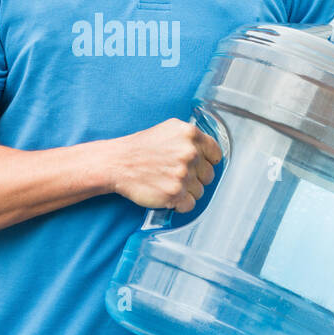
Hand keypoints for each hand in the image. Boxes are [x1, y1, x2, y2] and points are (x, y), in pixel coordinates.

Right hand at [108, 118, 222, 212]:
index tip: (200, 166)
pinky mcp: (175, 193)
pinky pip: (190, 205)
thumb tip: (207, 150)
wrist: (118, 163)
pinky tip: (167, 194)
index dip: (207, 161)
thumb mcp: (168, 130)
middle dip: (196, 178)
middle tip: (177, 175)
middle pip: (209, 175)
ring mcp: (183, 174)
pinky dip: (180, 204)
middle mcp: (190, 153)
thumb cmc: (141, 147)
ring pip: (200, 191)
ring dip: (187, 191)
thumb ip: (190, 138)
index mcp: (190, 135)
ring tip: (169, 183)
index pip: (215, 154)